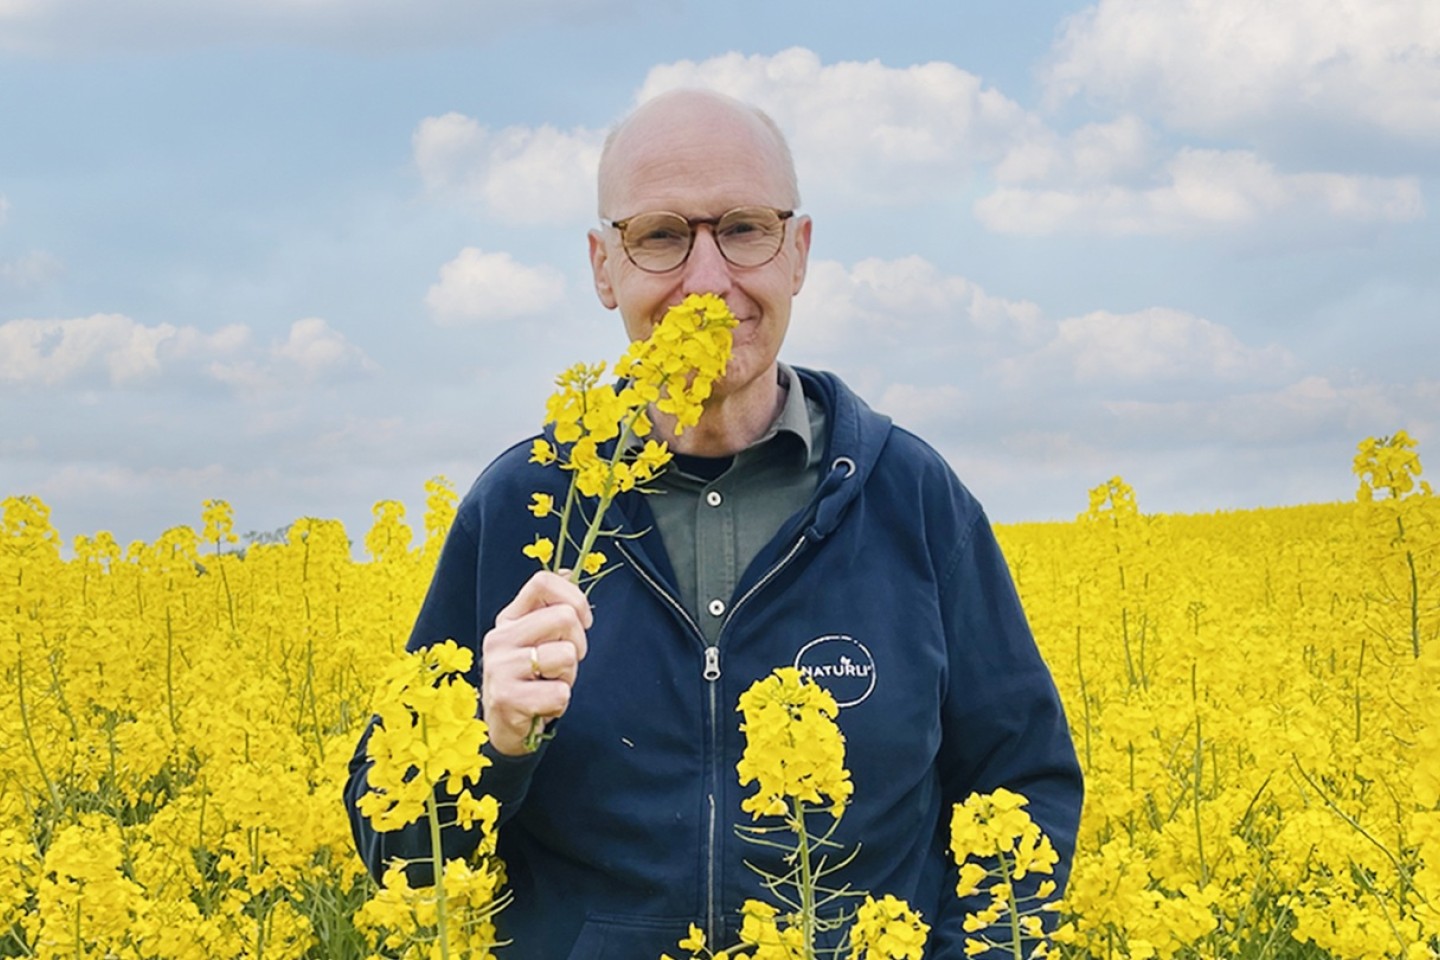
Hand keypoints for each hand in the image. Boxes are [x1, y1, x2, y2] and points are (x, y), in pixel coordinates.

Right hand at [481, 570, 591, 755]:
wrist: (505, 728)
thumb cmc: (530, 680)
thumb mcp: (537, 640)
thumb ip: (551, 608)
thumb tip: (567, 571)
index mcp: (508, 619)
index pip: (542, 581)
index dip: (574, 597)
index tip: (583, 621)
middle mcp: (499, 638)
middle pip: (564, 617)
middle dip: (579, 644)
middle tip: (565, 664)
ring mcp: (500, 667)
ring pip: (565, 655)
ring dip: (569, 676)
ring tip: (550, 685)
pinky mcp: (506, 698)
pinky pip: (560, 693)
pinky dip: (559, 703)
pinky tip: (541, 706)